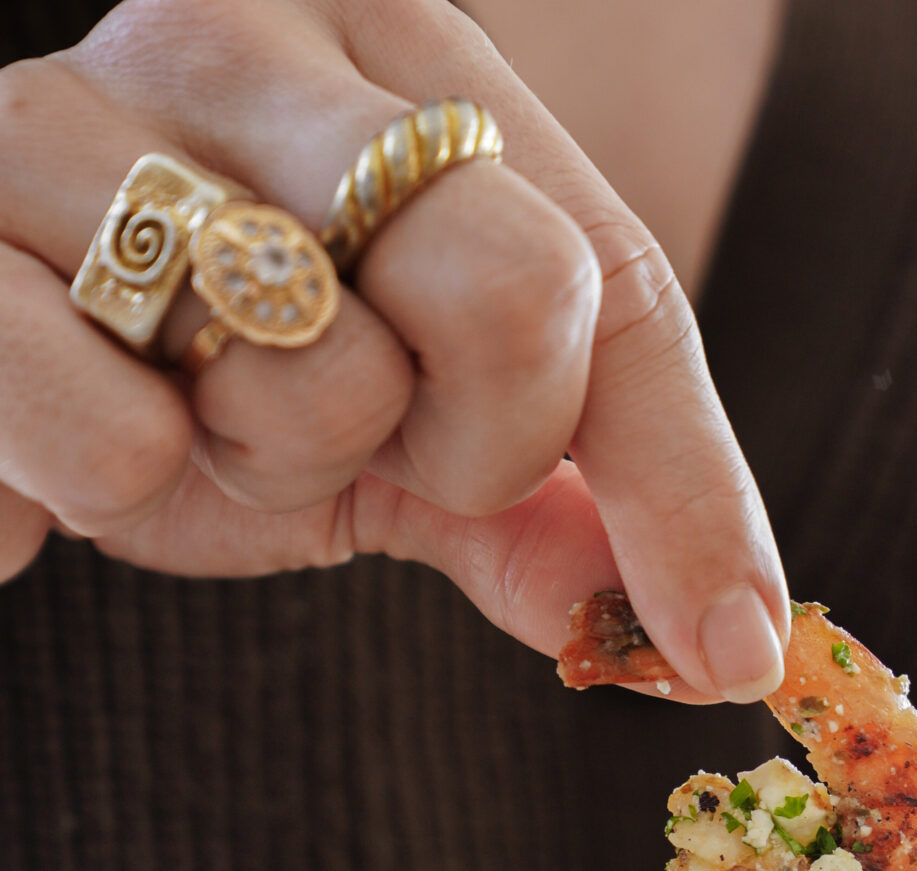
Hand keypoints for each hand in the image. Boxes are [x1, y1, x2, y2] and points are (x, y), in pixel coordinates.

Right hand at [0, 0, 788, 700]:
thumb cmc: (222, 378)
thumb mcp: (422, 436)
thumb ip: (567, 512)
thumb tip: (715, 642)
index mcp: (389, 45)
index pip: (604, 279)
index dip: (680, 489)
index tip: (730, 646)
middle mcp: (233, 30)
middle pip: (503, 291)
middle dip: (460, 445)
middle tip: (360, 439)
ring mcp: (68, 114)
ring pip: (312, 372)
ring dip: (272, 462)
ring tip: (190, 406)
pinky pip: (111, 437)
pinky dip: (111, 484)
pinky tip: (75, 420)